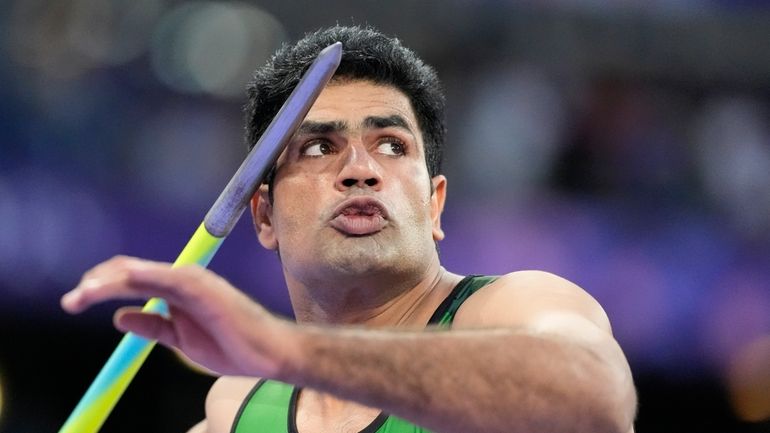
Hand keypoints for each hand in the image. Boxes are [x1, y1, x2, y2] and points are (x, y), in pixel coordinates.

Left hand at [61, 256, 294, 377]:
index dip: (103, 285)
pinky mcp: (198, 285)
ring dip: (104, 282)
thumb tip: (118, 316)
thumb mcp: (179, 340)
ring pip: (138, 272)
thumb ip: (152, 326)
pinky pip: (159, 277)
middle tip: (70, 300)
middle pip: (129, 270)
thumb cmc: (233, 345)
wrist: (267, 353)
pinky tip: (113, 285)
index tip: (78, 300)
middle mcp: (182, 278)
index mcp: (178, 289)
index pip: (133, 278)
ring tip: (80, 295)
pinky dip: (133, 278)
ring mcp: (190, 279)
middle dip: (95, 282)